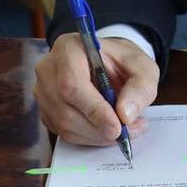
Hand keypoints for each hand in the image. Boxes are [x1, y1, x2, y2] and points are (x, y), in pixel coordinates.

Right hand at [34, 34, 158, 144]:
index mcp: (68, 48)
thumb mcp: (143, 67)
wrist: (110, 64)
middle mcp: (48, 68)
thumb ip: (140, 87)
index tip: (117, 127)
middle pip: (65, 109)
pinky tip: (107, 131)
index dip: (94, 109)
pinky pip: (63, 132)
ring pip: (64, 124)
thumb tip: (125, 114)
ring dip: (96, 136)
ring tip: (124, 132)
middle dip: (98, 127)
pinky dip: (88, 138)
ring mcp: (43, 91)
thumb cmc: (123, 62)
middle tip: (126, 134)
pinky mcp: (46, 110)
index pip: (72, 83)